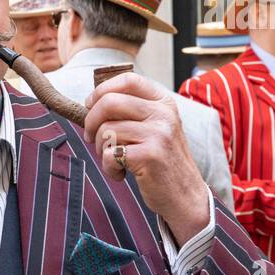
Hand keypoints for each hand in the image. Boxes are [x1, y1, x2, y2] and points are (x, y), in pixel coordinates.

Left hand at [84, 73, 211, 245]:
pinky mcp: (150, 155)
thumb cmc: (160, 161)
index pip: (128, 80)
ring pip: (106, 130)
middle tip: (92, 138)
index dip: (101, 90)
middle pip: (109, 102)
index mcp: (163, 102)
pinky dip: (108, 168)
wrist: (185, 195)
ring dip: (101, 149)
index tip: (90, 106)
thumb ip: (131, 111)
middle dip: (91, 121)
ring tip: (116, 161)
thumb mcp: (153, 128)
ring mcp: (159, 134)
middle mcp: (163, 114)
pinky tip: (122, 174)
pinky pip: (110, 154)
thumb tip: (91, 101)